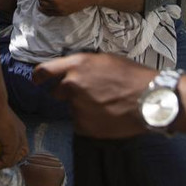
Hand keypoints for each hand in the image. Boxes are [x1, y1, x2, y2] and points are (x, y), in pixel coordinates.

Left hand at [33, 53, 155, 137]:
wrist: (149, 100)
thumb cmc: (133, 76)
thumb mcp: (107, 59)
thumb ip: (85, 64)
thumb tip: (74, 70)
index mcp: (77, 65)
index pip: (44, 71)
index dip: (38, 76)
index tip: (37, 80)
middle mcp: (72, 85)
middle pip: (57, 92)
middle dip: (67, 93)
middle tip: (88, 93)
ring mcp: (77, 108)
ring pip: (72, 108)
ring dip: (83, 107)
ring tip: (105, 104)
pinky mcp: (84, 126)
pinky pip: (81, 123)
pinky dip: (90, 121)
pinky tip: (107, 115)